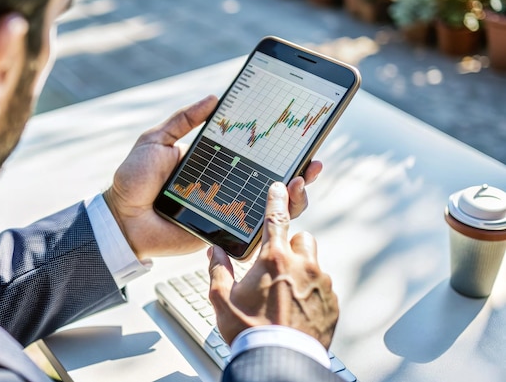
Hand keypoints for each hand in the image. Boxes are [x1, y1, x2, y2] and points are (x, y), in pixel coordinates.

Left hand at [104, 96, 322, 258]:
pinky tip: (285, 209)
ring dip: (294, 197)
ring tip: (301, 182)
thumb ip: (184, 120)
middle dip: (299, 173)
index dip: (279, 147)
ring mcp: (227, 211)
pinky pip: (253, 231)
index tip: (300, 134)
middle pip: (272, 182)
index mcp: (216, 164)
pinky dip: (273, 223)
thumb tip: (214, 97)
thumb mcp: (158, 140)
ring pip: (270, 208)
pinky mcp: (222, 233)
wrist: (121, 217)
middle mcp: (227, 187)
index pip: (255, 155)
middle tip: (312, 161)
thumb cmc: (135, 178)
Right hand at [208, 182, 338, 348]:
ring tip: (285, 297)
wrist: (280, 361)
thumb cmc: (251, 332)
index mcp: (273, 259)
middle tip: (277, 268)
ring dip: (302, 272)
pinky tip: (296, 311)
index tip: (281, 187)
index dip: (277, 199)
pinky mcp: (332, 303)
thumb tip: (215, 253)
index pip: (276, 218)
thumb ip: (218, 271)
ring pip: (314, 264)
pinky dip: (311, 293)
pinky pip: (323, 288)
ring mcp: (321, 284)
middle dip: (291, 247)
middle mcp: (302, 265)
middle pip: (302, 239)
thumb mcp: (222, 300)